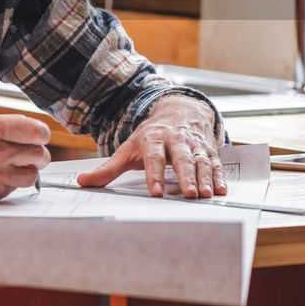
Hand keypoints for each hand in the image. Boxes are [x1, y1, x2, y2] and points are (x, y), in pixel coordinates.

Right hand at [0, 114, 50, 202]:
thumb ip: (3, 126)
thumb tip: (30, 128)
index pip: (36, 131)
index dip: (41, 135)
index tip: (39, 137)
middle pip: (39, 154)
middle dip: (38, 155)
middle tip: (31, 154)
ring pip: (32, 176)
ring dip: (27, 171)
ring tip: (14, 167)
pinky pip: (13, 189)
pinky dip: (9, 184)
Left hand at [76, 95, 225, 198]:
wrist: (178, 111)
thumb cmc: (151, 135)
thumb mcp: (128, 148)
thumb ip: (108, 168)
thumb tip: (83, 181)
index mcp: (154, 138)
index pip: (154, 157)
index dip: (155, 174)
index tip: (156, 191)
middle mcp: (176, 139)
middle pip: (181, 158)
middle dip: (186, 176)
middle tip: (189, 193)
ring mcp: (194, 144)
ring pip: (200, 161)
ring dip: (205, 178)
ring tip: (206, 194)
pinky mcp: (208, 149)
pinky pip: (215, 163)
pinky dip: (219, 176)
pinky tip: (221, 189)